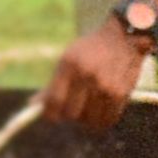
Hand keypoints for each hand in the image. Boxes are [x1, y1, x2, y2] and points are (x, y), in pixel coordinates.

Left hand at [37, 16, 152, 130]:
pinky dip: (101, 120)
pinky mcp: (121, 93)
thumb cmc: (90, 51)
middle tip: (71, 107)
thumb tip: (33, 106)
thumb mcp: (68, 60)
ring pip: (88, 120)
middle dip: (68, 114)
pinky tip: (100, 110)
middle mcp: (88, 75)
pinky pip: (106, 120)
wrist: (124, 37)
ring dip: (85, 118)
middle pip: (71, 113)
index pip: (54, 101)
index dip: (50, 114)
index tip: (51, 114)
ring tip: (87, 105)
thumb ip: (52, 85)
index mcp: (70, 65)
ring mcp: (106, 85)